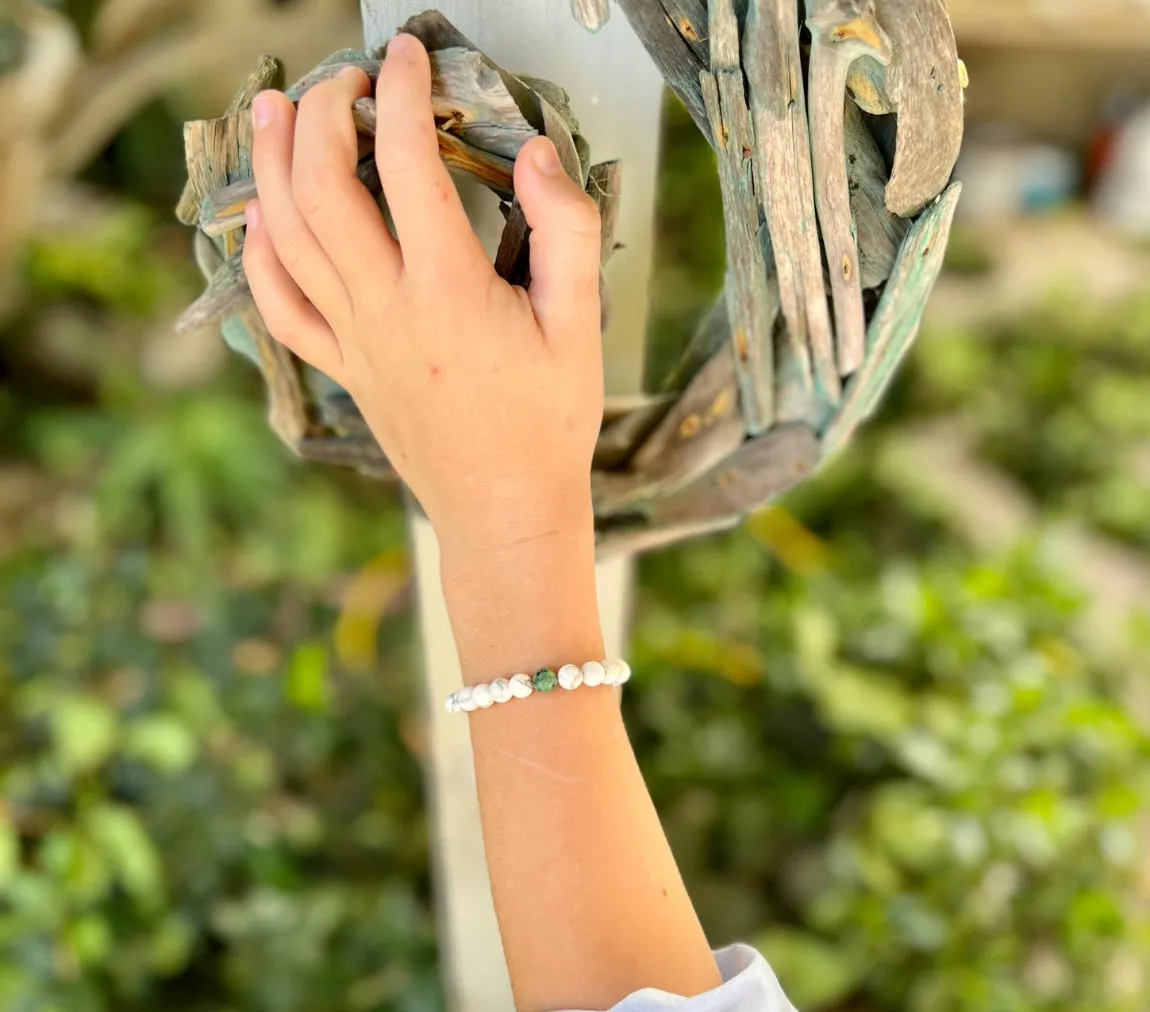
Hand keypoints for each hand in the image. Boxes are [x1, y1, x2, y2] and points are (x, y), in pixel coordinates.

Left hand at [242, 34, 604, 554]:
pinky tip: (261, 219)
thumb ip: (568, 231)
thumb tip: (538, 155)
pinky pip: (280, 307)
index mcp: (448, 290)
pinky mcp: (344, 369)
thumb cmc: (548, 425)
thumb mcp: (581, 325)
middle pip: (322, 189)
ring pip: (287, 238)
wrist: (506, 511)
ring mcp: (356, 342)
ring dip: (271, 166)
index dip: (401, 93)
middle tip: (341, 79)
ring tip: (272, 110)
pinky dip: (260, 256)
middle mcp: (387, 309)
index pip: (406, 162)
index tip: (406, 55)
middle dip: (321, 115)